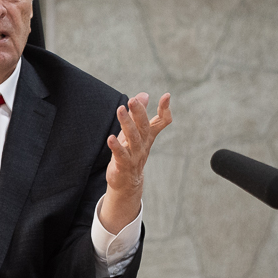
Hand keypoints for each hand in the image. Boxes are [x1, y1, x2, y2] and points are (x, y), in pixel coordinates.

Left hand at [100, 92, 172, 233]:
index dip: (164, 109)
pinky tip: (110, 138)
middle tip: (133, 99)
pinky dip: (116, 147)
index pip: (161, 121)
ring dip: (127, 124)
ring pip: (132, 138)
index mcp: (148, 135)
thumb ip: (140, 114)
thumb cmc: (131, 153)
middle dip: (139, 112)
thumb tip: (144, 94)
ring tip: (120, 110)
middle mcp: (143, 144)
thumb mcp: (136, 133)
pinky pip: (121, 155)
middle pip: (143, 127)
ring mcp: (134, 155)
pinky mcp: (123, 165)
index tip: (167, 96)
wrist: (127, 182)